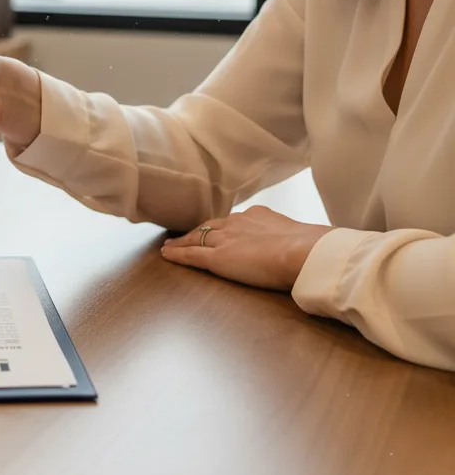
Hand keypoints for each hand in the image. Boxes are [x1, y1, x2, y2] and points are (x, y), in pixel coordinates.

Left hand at [160, 206, 334, 290]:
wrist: (301, 251)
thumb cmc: (308, 248)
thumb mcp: (297, 235)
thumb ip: (289, 238)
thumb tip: (300, 245)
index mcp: (256, 216)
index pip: (232, 221)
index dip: (220, 227)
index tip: (215, 230)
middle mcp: (236, 223)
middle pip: (210, 226)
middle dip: (197, 231)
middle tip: (185, 236)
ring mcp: (225, 239)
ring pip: (196, 238)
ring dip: (182, 242)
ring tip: (170, 246)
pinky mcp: (217, 257)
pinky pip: (191, 255)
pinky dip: (177, 254)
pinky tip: (166, 255)